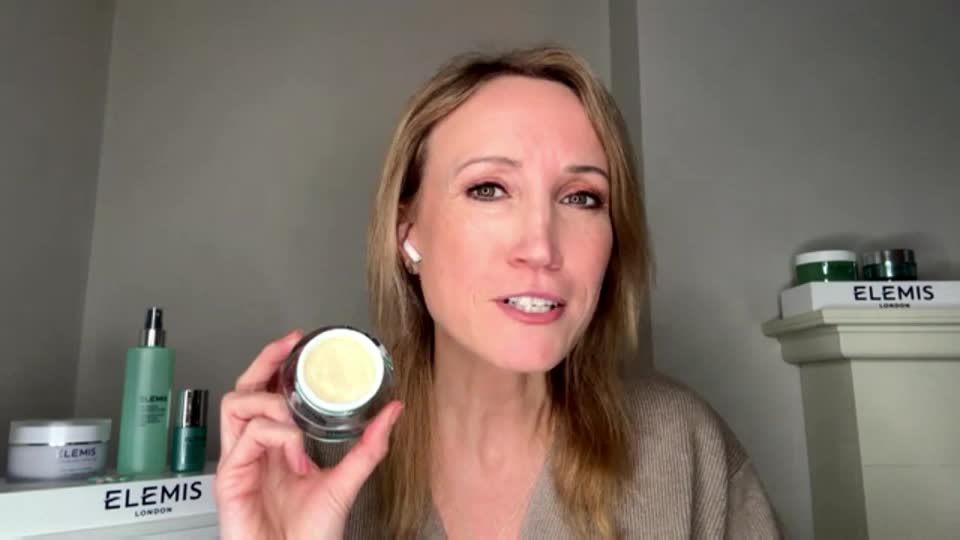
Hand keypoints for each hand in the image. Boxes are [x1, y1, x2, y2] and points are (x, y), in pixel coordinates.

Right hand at [214, 330, 402, 539]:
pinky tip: (295, 455)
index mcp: (275, 448)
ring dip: (272, 403)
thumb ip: (368, 448)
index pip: (266, 393)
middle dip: (264, 362)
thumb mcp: (346, 482)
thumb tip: (392, 412)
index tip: (297, 342)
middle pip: (243, 390)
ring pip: (237, 404)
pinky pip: (247, 437)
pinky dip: (277, 435)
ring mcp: (239, 463)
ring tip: (295, 424)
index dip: (275, 364)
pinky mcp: (229, 479)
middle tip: (288, 347)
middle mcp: (253, 451)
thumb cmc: (310, 536)